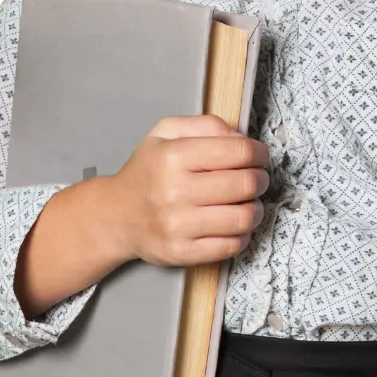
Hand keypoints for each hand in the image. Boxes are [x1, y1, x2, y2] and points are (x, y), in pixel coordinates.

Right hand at [105, 114, 270, 266]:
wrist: (116, 215)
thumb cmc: (148, 172)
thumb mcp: (166, 133)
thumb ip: (207, 125)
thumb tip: (241, 137)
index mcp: (173, 156)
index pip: (240, 152)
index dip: (259, 153)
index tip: (259, 157)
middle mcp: (174, 191)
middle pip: (247, 184)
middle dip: (261, 180)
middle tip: (257, 179)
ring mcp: (177, 225)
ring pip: (244, 217)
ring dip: (255, 209)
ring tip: (248, 203)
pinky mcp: (181, 252)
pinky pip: (231, 245)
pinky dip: (242, 234)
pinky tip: (233, 224)